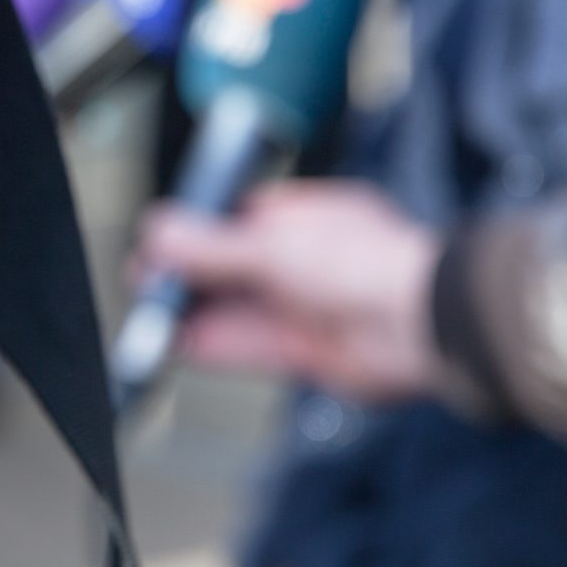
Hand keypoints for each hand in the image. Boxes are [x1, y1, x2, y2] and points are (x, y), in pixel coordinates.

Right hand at [137, 181, 440, 403]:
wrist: (423, 324)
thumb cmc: (365, 265)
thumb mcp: (271, 246)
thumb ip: (210, 247)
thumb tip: (157, 231)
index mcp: (299, 217)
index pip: (231, 221)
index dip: (191, 234)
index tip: (154, 246)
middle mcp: (299, 260)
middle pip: (227, 269)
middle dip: (185, 277)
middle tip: (143, 285)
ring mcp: (302, 306)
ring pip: (233, 309)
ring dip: (192, 314)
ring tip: (150, 317)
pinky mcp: (304, 350)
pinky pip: (246, 345)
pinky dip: (210, 344)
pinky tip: (178, 342)